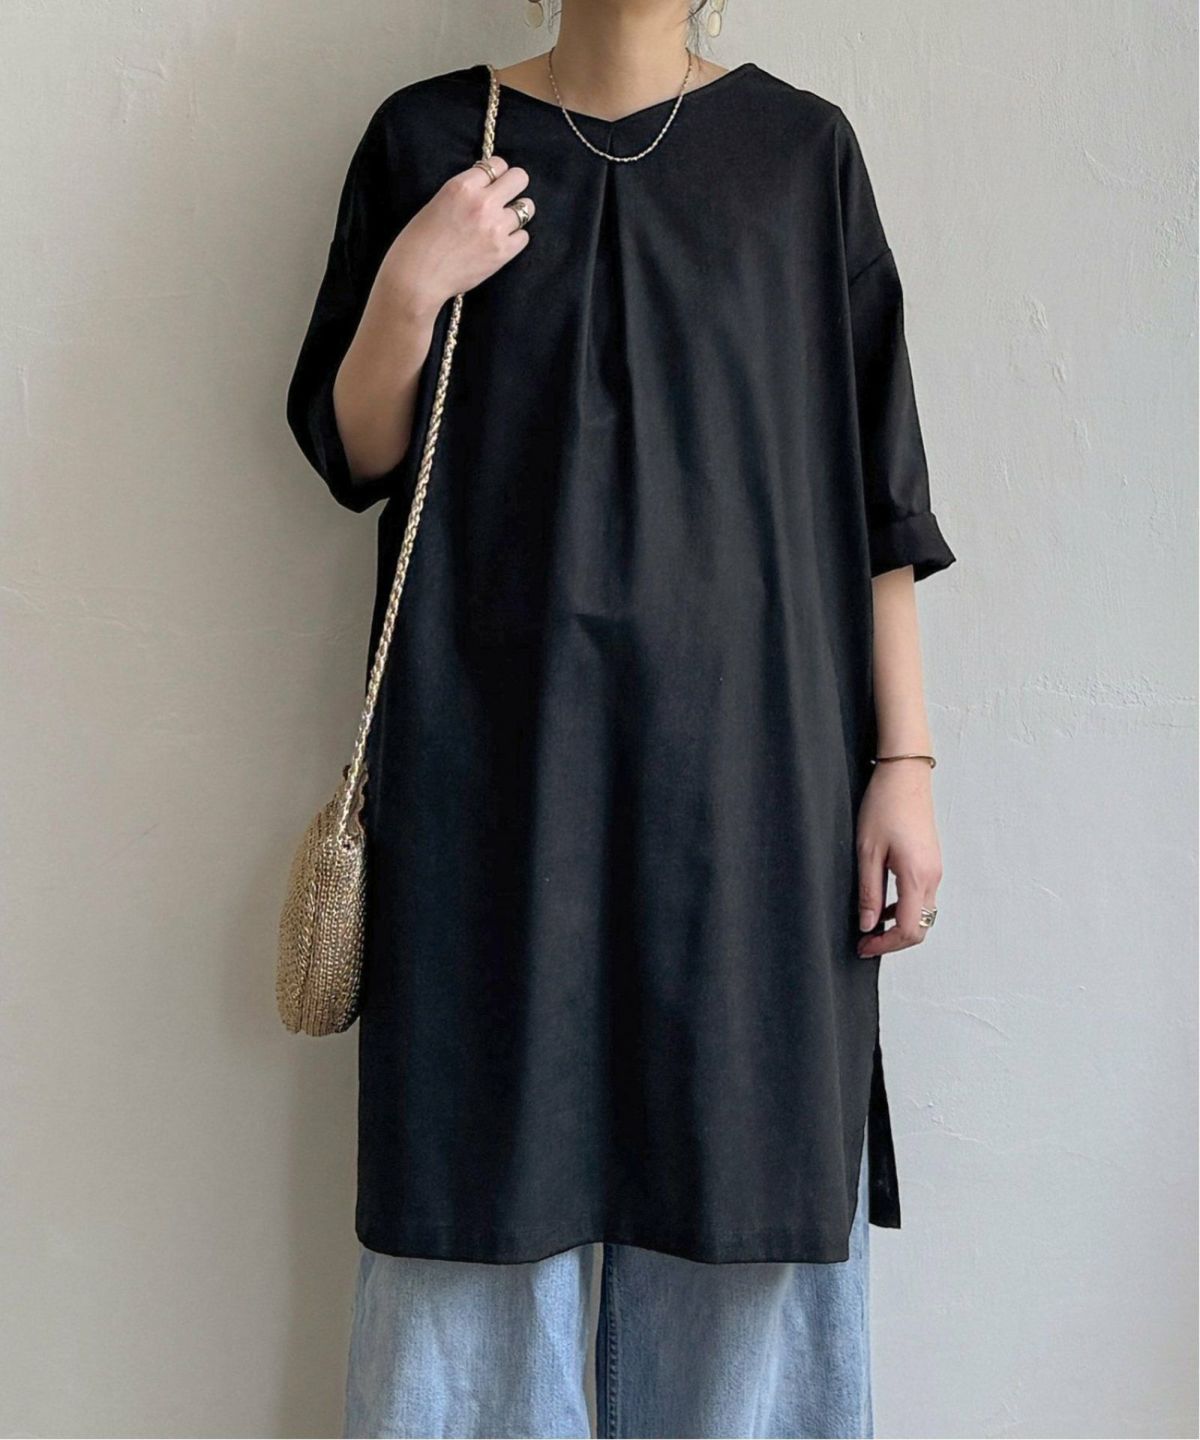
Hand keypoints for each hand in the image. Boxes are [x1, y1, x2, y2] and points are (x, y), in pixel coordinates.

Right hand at [379, 156, 534, 317]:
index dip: (497, 174)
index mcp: (462, 186)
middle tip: (506, 198)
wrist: (418, 277)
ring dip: (517, 214)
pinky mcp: (502, 252)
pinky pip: (524, 236)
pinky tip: (501, 243)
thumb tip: (486, 189)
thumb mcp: (438, 202)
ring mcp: (495, 227)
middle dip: (514, 186)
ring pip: (527, 208)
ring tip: (503, 223)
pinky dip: (515, 239)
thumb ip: (465, 193)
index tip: (493, 183)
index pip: (497, 164)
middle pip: (520, 178)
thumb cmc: (419, 241)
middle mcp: (482, 202)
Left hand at [855, 760, 941, 957]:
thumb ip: (869, 891)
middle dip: (893, 941)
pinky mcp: (931, 862)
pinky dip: (904, 908)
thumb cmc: (884, 805)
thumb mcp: (867, 851)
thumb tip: (868, 925)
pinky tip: (882, 904)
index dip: (885, 945)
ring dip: (898, 925)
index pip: (909, 930)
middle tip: (864, 942)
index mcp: (917, 876)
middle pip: (920, 927)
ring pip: (922, 914)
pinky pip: (921, 897)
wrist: (905, 774)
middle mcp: (933, 876)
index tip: (863, 947)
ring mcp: (935, 869)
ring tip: (870, 926)